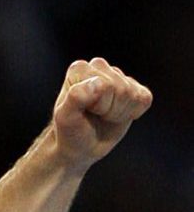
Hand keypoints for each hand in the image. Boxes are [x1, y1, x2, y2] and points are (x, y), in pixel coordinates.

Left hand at [49, 57, 152, 172]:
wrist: (79, 144)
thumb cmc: (70, 130)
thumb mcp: (67, 117)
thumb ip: (76, 97)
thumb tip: (98, 83)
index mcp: (80, 69)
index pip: (105, 85)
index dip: (98, 105)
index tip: (84, 111)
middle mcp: (98, 66)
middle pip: (122, 89)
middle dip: (110, 110)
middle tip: (94, 115)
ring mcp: (117, 76)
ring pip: (134, 95)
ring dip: (120, 113)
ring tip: (103, 116)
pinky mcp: (133, 88)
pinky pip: (145, 99)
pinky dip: (133, 113)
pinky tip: (117, 115)